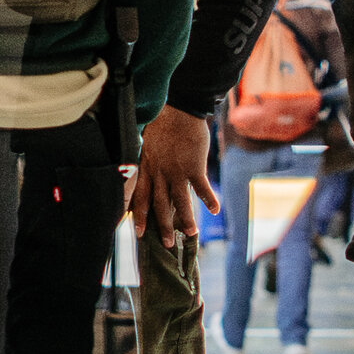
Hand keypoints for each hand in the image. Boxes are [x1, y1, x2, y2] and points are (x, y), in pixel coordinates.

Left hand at [131, 105, 219, 246]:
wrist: (178, 109)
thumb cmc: (162, 122)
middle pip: (159, 205)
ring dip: (186, 219)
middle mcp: (160, 173)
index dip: (139, 215)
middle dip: (163, 226)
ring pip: (180, 201)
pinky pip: (201, 187)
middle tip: (168, 244)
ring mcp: (176, 170)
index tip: (139, 231)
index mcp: (146, 167)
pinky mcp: (194, 166)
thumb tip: (145, 172)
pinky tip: (215, 210)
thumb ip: (145, 160)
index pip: (140, 196)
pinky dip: (209, 199)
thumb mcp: (145, 142)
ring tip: (191, 234)